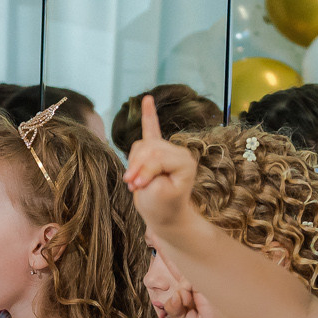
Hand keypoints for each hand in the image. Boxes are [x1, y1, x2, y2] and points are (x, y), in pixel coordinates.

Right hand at [122, 96, 198, 232]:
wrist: (165, 217)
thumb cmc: (162, 208)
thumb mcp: (154, 193)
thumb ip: (147, 172)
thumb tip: (139, 160)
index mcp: (184, 161)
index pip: (157, 156)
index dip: (143, 170)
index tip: (137, 187)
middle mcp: (178, 151)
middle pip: (148, 148)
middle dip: (136, 167)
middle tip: (132, 186)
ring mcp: (167, 150)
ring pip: (140, 146)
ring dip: (133, 163)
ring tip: (135, 182)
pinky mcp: (157, 151)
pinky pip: (150, 129)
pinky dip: (148, 115)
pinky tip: (147, 100)